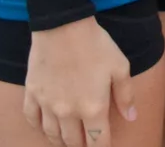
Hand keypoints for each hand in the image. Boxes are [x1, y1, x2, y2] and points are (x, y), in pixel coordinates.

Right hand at [25, 18, 135, 146]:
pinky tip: (45, 127)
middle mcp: (68, 113)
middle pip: (73, 142)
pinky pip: (32, 120)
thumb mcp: (121, 67)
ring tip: (68, 140)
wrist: (64, 28)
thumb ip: (126, 96)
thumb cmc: (97, 46)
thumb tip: (132, 118)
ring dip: (61, 141)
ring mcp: (47, 105)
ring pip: (51, 135)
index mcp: (93, 108)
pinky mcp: (32, 95)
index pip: (97, 141)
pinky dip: (39, 128)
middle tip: (86, 143)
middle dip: (81, 146)